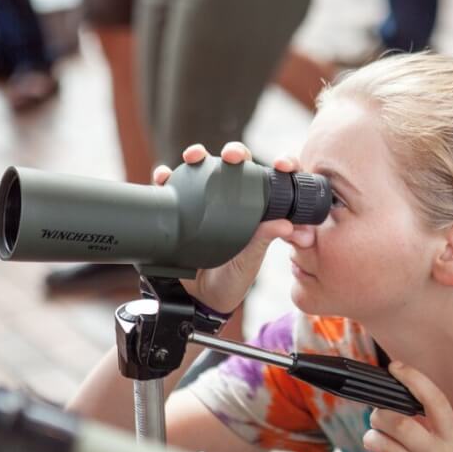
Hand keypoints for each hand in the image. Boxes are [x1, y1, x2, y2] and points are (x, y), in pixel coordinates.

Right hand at [153, 142, 295, 313]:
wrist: (200, 299)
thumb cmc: (231, 278)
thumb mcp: (250, 260)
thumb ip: (264, 239)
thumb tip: (287, 225)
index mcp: (256, 208)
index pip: (272, 178)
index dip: (281, 164)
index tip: (282, 164)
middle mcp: (231, 199)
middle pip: (235, 164)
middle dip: (235, 152)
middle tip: (232, 156)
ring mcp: (204, 202)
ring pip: (202, 168)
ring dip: (197, 155)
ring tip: (195, 156)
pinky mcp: (181, 209)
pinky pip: (171, 187)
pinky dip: (166, 177)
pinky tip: (164, 176)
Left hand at [361, 361, 452, 451]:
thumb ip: (432, 425)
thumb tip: (395, 393)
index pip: (436, 402)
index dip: (414, 380)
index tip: (396, 367)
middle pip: (402, 425)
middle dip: (380, 415)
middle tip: (376, 417)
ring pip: (387, 449)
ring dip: (371, 437)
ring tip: (373, 438)